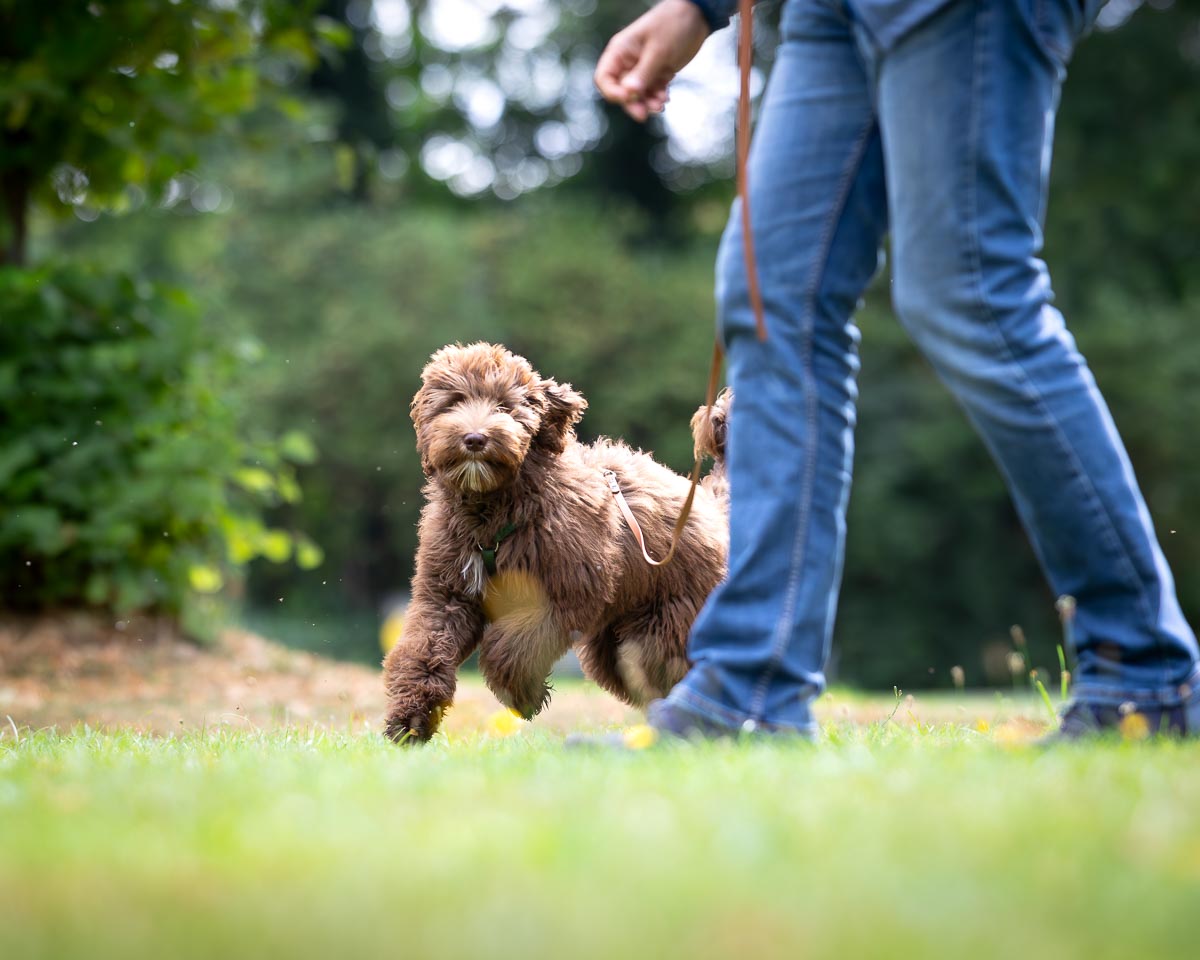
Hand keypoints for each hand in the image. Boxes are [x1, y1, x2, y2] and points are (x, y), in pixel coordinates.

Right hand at [594, 0, 709, 121]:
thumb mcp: (658, 50)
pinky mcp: (657, 73)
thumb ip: (643, 73)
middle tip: (645, 114)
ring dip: (647, 102)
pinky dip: (657, 97)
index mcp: (620, 51)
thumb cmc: (673, 24)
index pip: (604, 78)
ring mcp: (643, 68)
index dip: (613, 92)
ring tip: (661, 104)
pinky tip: (666, 98)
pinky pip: (652, 91)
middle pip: (621, 91)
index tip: (628, 97)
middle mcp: (628, 61)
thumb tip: (629, 94)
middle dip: (633, 103)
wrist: (697, 16)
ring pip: (638, 94)